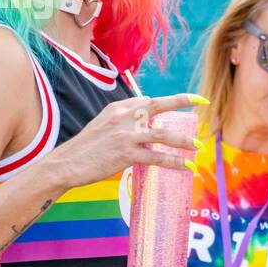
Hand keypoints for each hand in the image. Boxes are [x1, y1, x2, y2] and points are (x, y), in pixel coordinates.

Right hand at [46, 93, 206, 188]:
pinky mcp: (126, 154)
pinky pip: (157, 157)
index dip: (168, 102)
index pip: (147, 100)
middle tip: (203, 103)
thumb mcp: (103, 126)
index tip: (186, 100)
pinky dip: (174, 162)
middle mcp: (123, 117)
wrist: (65, 164)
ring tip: (196, 146)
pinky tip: (186, 166)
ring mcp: (125, 135)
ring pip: (162, 135)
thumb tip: (147, 125)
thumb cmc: (86, 148)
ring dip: (183, 141)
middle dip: (182, 102)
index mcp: (118, 109)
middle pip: (158, 105)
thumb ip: (124, 122)